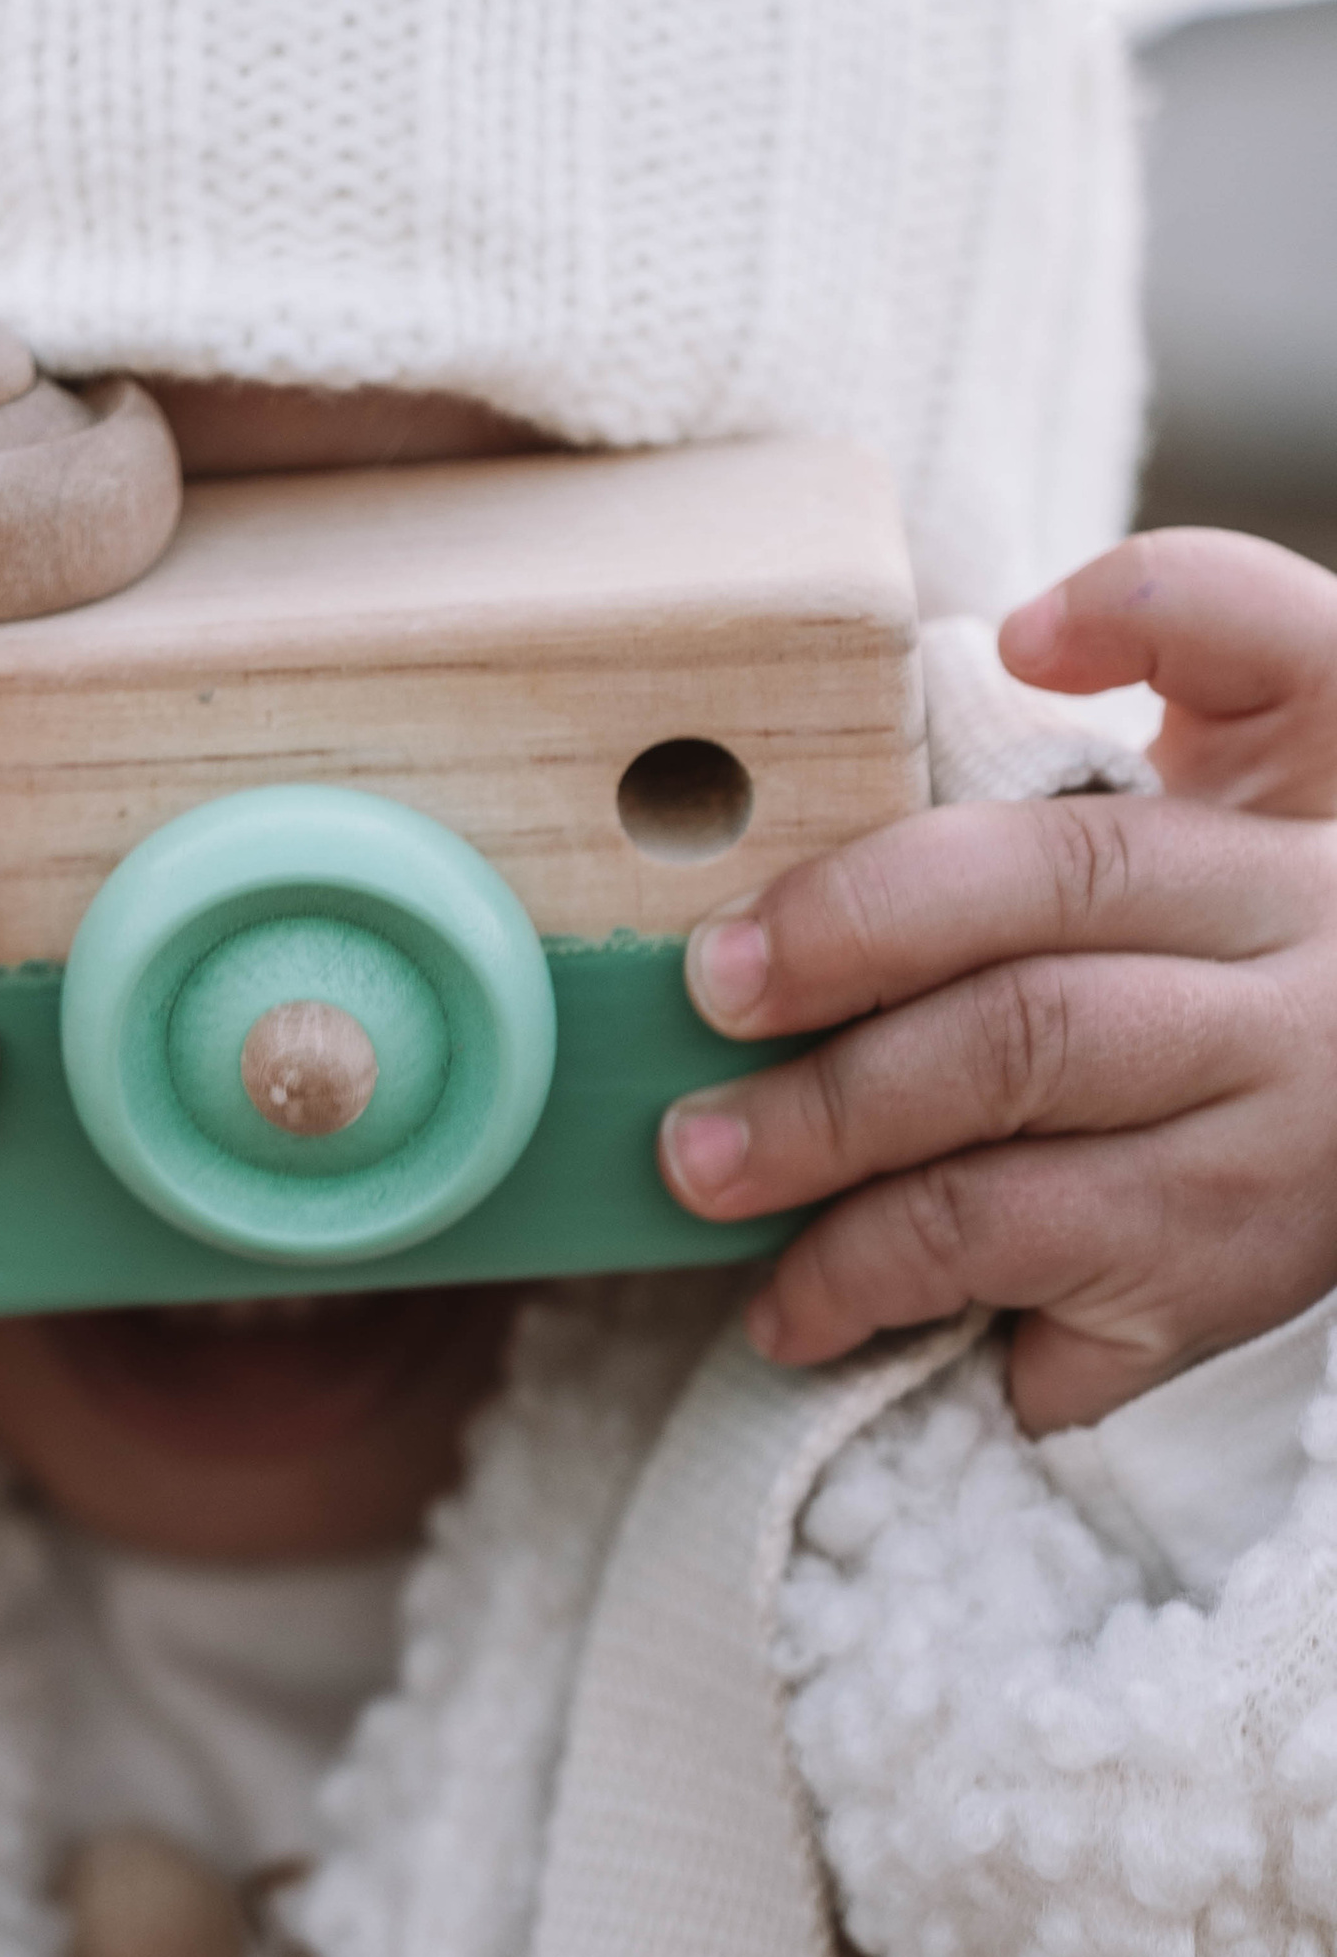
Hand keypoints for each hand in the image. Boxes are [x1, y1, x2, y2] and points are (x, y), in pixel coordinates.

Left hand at [658, 530, 1336, 1431]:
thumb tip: (1031, 630)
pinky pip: (1058, 1334)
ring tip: (718, 1217)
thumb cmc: (1290, 886)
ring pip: (1020, 1205)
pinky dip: (931, 1335)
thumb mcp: (1302, 721)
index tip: (722, 959)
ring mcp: (1275, 1169)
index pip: (1062, 866)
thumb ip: (1194, 621)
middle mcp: (1295, 1012)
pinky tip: (828, 1327)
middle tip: (682, 1127)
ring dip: (844, 1230)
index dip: (875, 908)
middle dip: (826, 1090)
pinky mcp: (1240, 1290)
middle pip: (1021, 1042)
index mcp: (1281, 853)